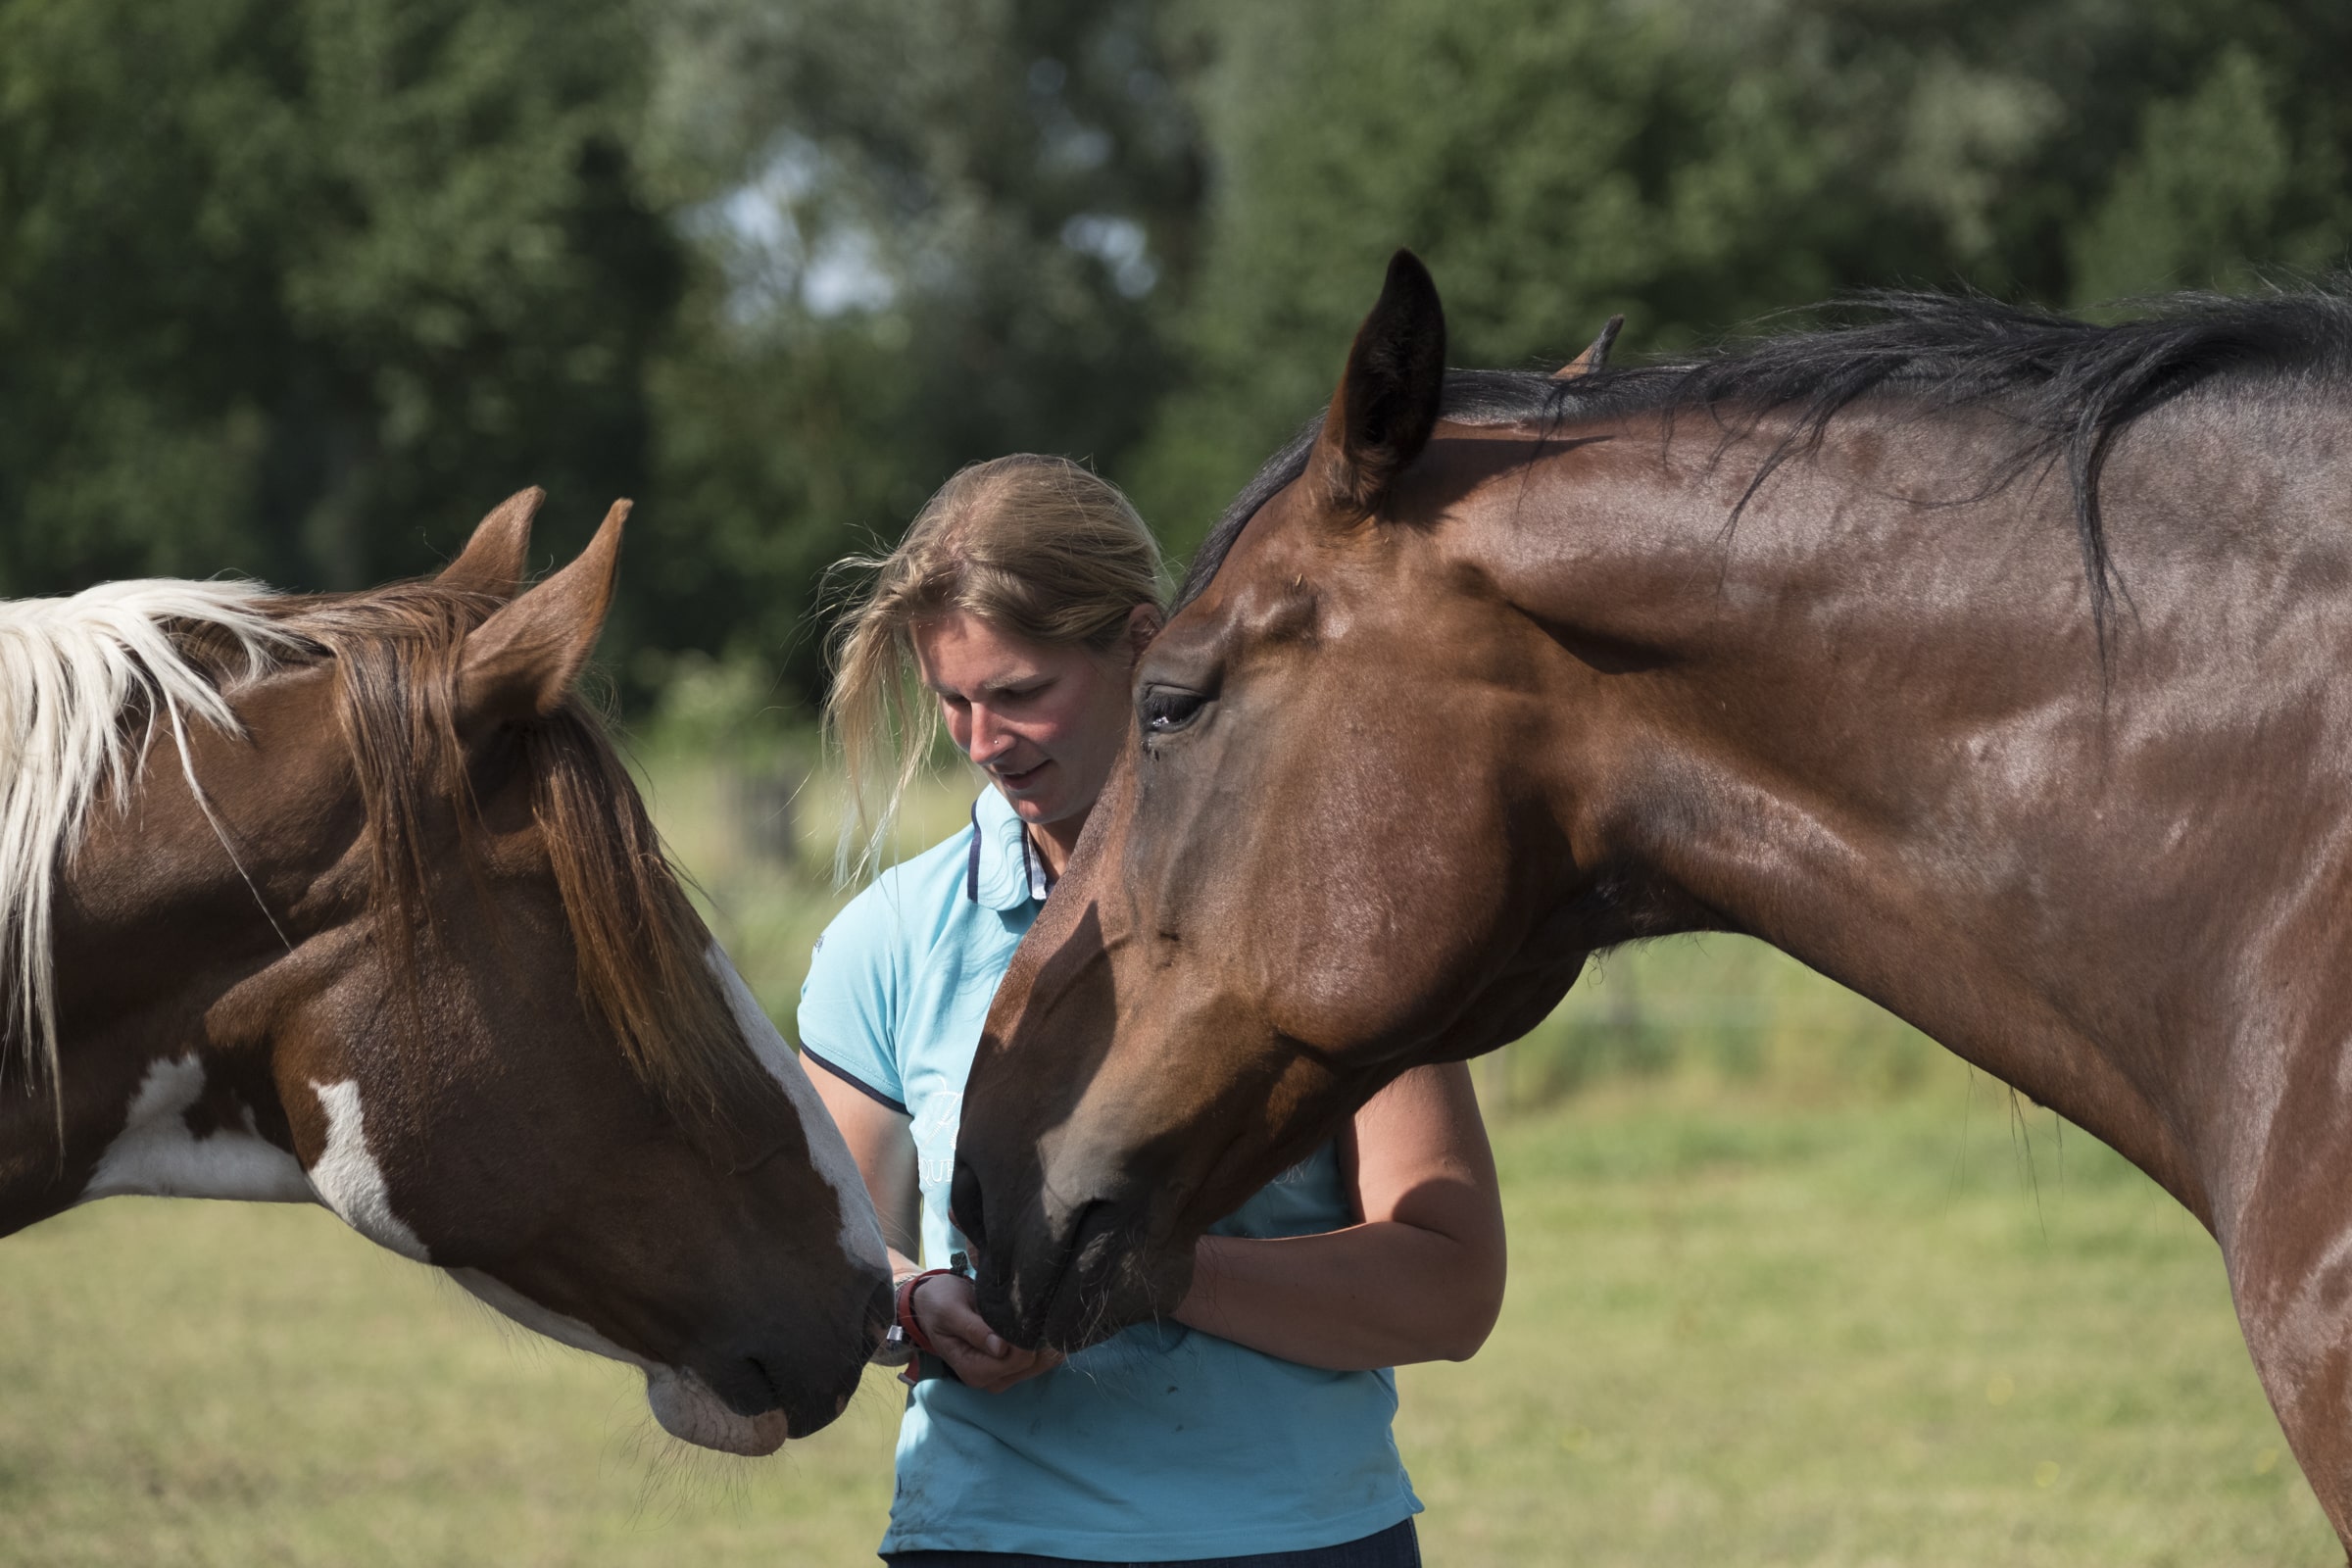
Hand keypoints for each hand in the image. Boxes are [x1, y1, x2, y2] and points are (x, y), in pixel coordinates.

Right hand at [911, 1274, 1064, 1392]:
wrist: (932, 1304)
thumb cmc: (940, 1303)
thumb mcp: (951, 1311)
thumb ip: (974, 1330)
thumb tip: (1001, 1348)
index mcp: (973, 1370)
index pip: (1018, 1360)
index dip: (1026, 1336)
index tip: (1024, 1310)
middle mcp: (989, 1380)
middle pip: (1033, 1364)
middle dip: (1037, 1338)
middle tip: (1030, 1308)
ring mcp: (1000, 1375)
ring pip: (1040, 1364)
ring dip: (1041, 1340)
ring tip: (1031, 1313)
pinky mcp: (1009, 1367)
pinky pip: (1037, 1360)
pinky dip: (1040, 1342)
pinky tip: (1035, 1323)